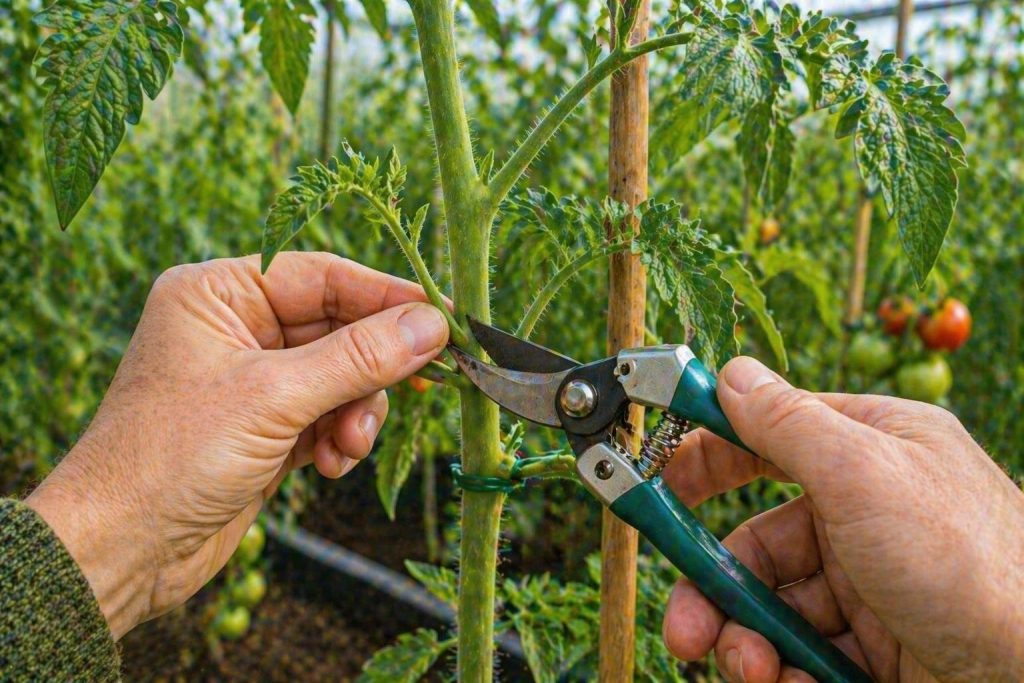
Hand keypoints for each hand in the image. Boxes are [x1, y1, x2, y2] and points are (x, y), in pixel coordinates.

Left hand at [26, 253, 448, 639]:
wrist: (121, 551)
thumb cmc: (173, 457)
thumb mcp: (274, 398)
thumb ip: (358, 358)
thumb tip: (432, 325)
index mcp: (219, 294)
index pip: (323, 276)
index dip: (386, 298)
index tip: (444, 320)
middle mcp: (236, 328)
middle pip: (339, 329)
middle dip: (370, 370)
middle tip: (419, 388)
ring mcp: (252, 381)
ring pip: (341, 377)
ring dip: (356, 413)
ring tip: (345, 446)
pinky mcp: (265, 427)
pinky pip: (328, 416)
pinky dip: (339, 439)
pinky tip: (326, 466)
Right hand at [661, 357, 1023, 682]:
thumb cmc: (969, 560)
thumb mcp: (864, 472)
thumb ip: (786, 423)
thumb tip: (730, 375)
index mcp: (871, 451)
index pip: (769, 439)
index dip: (708, 456)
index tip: (655, 477)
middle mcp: (866, 515)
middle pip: (758, 544)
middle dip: (714, 588)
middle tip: (686, 629)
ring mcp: (871, 585)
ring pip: (773, 607)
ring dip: (744, 641)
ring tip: (747, 667)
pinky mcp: (875, 648)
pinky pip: (803, 654)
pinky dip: (785, 673)